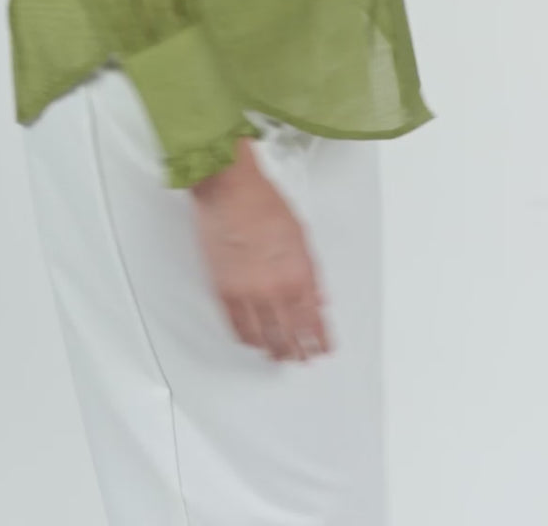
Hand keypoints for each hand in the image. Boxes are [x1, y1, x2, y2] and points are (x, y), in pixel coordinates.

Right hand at [190, 138, 331, 361]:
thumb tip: (320, 299)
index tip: (324, 348)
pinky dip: (247, 338)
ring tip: (280, 358)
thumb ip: (312, 273)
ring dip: (275, 351)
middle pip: (290, 334)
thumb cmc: (263, 202)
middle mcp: (275, 289)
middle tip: (303, 359)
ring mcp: (248, 292)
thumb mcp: (301, 236)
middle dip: (299, 351)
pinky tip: (253, 342)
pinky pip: (238, 325)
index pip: (314, 321)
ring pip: (265, 336)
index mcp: (299, 275)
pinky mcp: (224, 290)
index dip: (320, 339)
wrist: (229, 188)